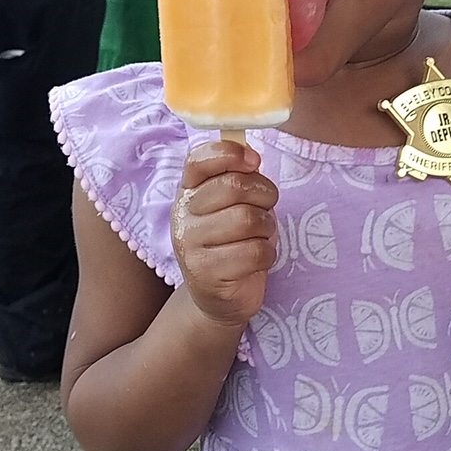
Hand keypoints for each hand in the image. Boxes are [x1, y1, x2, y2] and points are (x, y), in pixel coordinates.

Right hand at [171, 141, 278, 328]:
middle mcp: (183, 215)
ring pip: (247, 220)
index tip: (254, 162)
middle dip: (264, 195)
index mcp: (188, 191)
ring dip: (267, 228)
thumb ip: (237, 177)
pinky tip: (257, 260)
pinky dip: (267, 255)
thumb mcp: (232, 204)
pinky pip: (254, 252)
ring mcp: (190, 245)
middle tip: (266, 208)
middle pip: (234, 187)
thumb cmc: (233, 242)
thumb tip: (251, 155)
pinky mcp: (206, 274)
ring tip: (260, 236)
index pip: (198, 159)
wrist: (219, 297)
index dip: (229, 154)